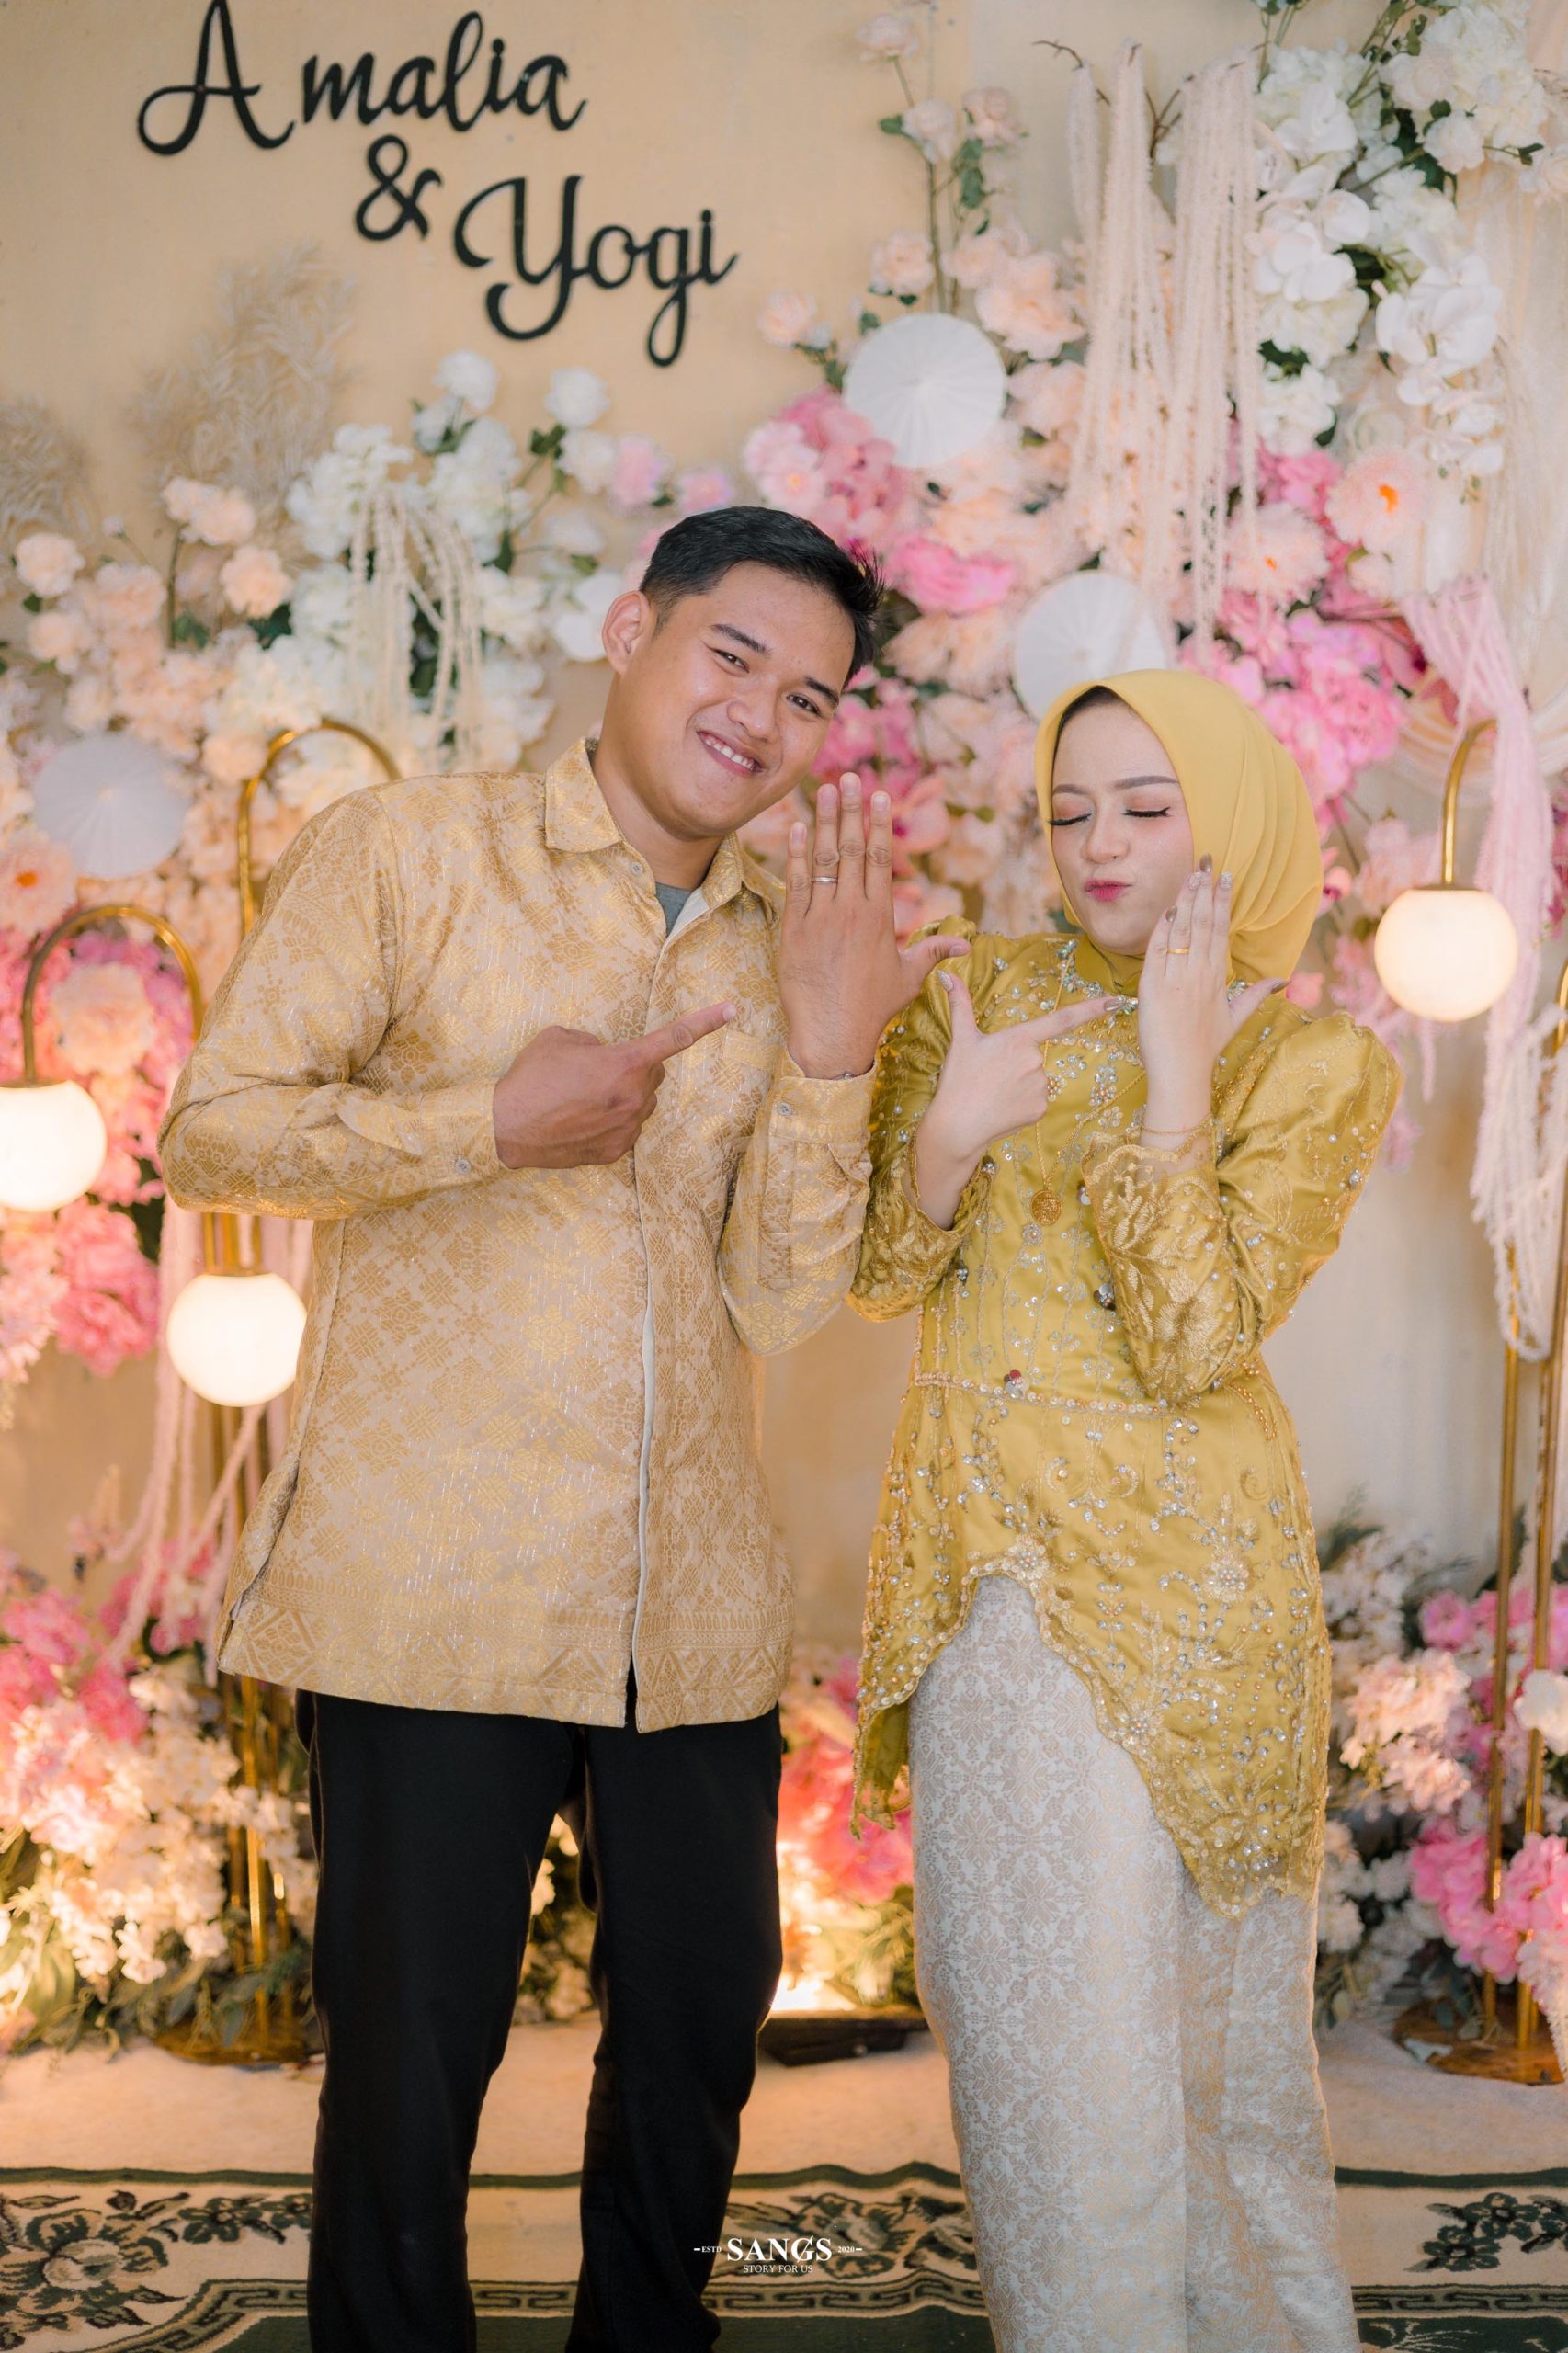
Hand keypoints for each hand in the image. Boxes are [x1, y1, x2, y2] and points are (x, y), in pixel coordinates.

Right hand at [492, 1002, 734, 1168]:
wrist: (507, 1127)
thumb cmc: (531, 1077)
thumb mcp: (560, 1038)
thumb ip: (594, 1042)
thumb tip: (604, 1055)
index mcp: (624, 1063)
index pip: (674, 1037)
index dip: (706, 1021)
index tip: (733, 1009)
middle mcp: (633, 1097)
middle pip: (654, 1074)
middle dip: (636, 1067)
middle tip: (600, 1069)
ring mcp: (626, 1127)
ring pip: (641, 1103)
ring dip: (624, 1094)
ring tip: (583, 1097)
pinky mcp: (615, 1151)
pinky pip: (626, 1127)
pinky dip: (612, 1120)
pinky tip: (582, 1119)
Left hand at [778, 773, 966, 1077]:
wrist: (832, 1034)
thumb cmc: (872, 1009)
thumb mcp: (908, 978)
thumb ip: (933, 951)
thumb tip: (965, 943)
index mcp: (879, 916)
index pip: (878, 858)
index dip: (877, 823)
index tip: (877, 795)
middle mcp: (850, 909)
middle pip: (850, 848)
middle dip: (849, 809)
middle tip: (846, 777)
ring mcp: (819, 917)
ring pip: (821, 859)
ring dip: (821, 821)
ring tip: (822, 790)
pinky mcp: (793, 929)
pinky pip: (795, 883)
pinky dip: (794, 854)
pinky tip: (795, 828)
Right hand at [912, 968, 1107, 1227]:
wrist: (957, 1125)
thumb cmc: (958, 1079)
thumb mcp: (961, 1039)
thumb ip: (959, 1004)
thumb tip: (946, 973)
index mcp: (1019, 1039)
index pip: (1061, 1019)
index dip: (1091, 1009)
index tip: (1116, 1001)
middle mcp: (1036, 1060)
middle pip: (1035, 1056)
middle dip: (1017, 1063)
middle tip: (991, 1076)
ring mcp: (1041, 1086)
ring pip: (1037, 1079)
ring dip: (1020, 1084)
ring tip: (994, 1093)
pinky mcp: (1041, 1109)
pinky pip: (1037, 1100)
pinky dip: (1022, 1103)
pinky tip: (1003, 1108)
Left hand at [1137, 860, 1283, 1132]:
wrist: (1179, 1072)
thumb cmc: (1205, 1048)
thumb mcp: (1236, 1019)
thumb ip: (1257, 994)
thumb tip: (1284, 980)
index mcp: (1218, 978)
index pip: (1220, 930)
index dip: (1222, 901)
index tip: (1224, 876)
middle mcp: (1198, 974)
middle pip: (1203, 923)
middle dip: (1204, 890)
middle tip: (1206, 861)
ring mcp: (1175, 979)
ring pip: (1181, 932)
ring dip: (1185, 901)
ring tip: (1189, 874)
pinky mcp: (1151, 988)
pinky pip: (1157, 951)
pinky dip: (1161, 929)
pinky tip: (1166, 909)